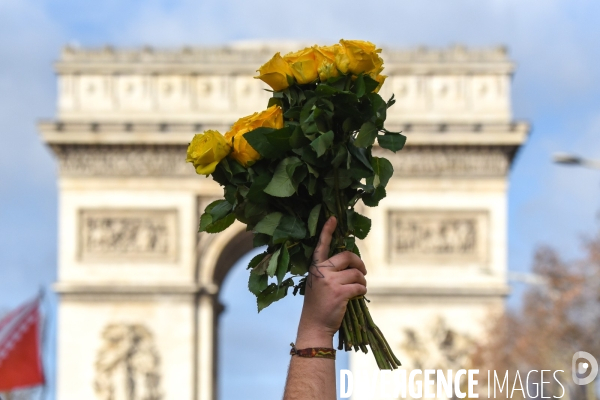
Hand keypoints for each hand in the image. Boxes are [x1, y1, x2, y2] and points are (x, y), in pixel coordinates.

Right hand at [295, 216, 366, 347]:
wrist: (314, 325)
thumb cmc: (318, 305)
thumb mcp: (318, 284)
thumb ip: (329, 272)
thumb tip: (350, 263)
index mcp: (315, 268)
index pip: (321, 245)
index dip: (327, 231)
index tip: (333, 218)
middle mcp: (322, 272)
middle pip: (347, 256)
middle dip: (359, 263)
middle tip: (362, 271)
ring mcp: (330, 282)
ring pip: (356, 273)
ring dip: (362, 280)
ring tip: (358, 287)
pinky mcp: (340, 293)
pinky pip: (359, 286)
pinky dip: (362, 291)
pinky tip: (357, 296)